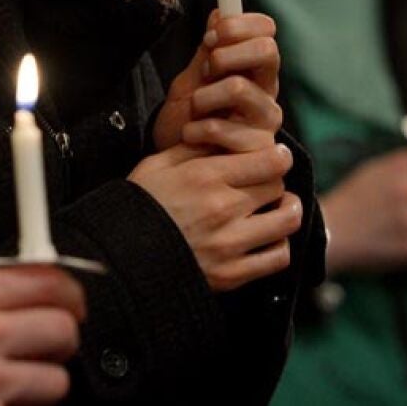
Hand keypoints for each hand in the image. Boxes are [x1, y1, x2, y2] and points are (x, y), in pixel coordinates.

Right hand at [128, 141, 300, 290]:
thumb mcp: (157, 164)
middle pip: (279, 186)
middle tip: (265, 182)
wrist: (119, 256)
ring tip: (278, 208)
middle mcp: (223, 208)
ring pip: (287, 220)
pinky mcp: (232, 274)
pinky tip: (267, 237)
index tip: (274, 156)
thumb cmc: (138, 205)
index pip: (271, 160)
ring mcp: (230, 244)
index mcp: (205, 176)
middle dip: (275, 180)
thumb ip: (194, 147)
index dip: (279, 155)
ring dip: (287, 211)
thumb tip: (226, 133)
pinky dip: (279, 245)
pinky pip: (278, 257)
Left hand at [154, 12, 282, 151]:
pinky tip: (190, 136)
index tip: (210, 37)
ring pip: (239, 87)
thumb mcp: (190, 82)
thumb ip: (206, 53)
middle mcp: (267, 92)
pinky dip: (197, 128)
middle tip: (205, 72)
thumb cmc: (186, 122)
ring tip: (193, 109)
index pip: (266, 30)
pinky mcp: (256, 152)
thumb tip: (219, 12)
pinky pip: (224, 127)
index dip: (238, 26)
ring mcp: (265, 122)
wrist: (175, 167)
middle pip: (267, 50)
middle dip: (226, 54)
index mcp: (254, 70)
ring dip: (204, 95)